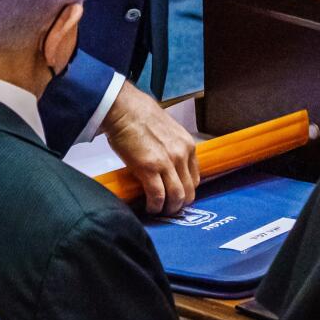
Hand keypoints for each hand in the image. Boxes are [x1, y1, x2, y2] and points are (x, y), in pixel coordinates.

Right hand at [103, 82, 199, 215]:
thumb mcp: (167, 130)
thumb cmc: (140, 115)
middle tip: (168, 208)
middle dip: (179, 204)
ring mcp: (167, 162)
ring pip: (176, 196)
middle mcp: (182, 155)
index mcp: (187, 145)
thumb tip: (167, 163)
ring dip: (169, 208)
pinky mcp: (149, 168)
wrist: (124, 108)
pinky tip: (149, 207)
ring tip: (159, 211)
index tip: (177, 196)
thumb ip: (172, 147)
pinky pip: (158, 195)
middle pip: (189, 190)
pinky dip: (155, 206)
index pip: (195, 177)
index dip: (186, 191)